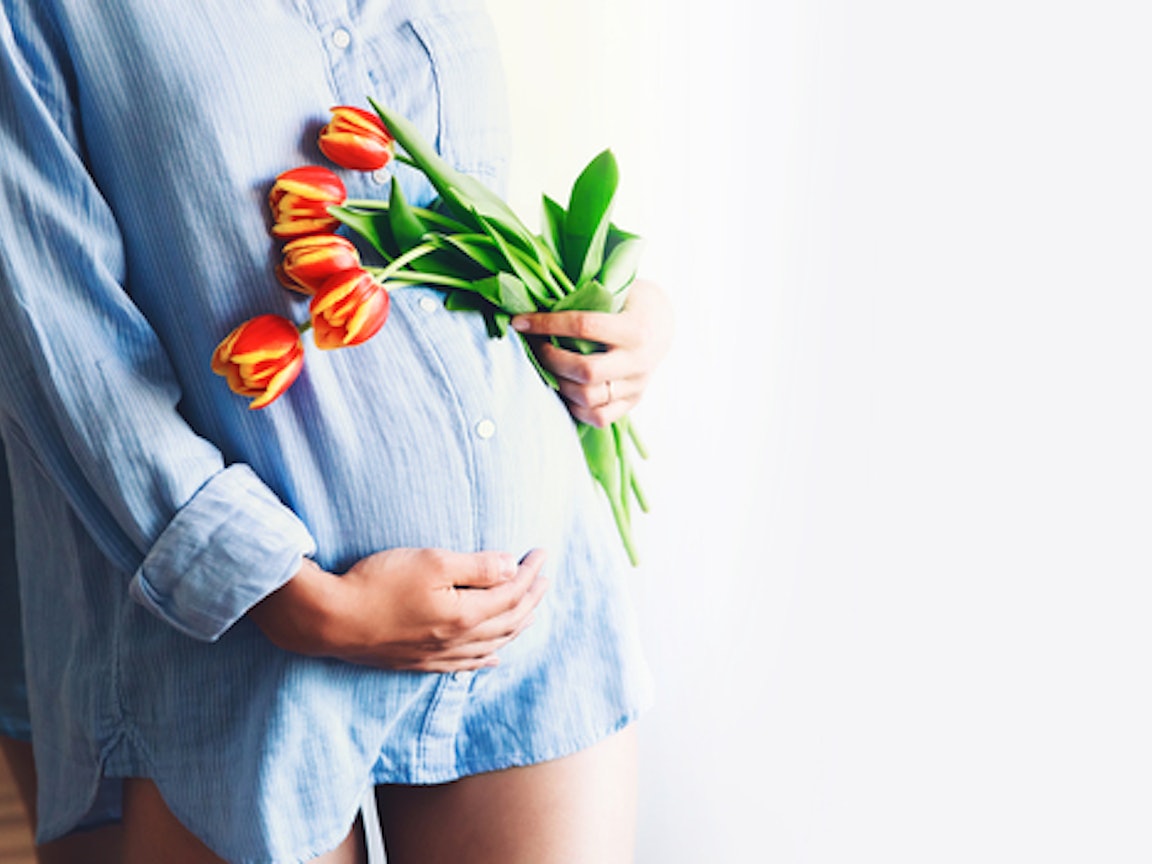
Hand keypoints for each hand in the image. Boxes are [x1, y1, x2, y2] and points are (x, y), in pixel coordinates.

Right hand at [249, 548, 547, 671]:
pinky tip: (494, 657)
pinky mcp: (419, 663)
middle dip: (532, 597)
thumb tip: (513, 567)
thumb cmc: (378, 582)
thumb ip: (477, 566)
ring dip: (517, 626)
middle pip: (509, 621)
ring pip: (493, 645)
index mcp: (465, 615)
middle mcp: (458, 642)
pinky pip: (466, 665)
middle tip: (545, 577)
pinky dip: (487, 658)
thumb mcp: (431, 562)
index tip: (542, 553)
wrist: (330, 619)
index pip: (512, 593)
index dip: (531, 572)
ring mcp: (439, 656)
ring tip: (531, 610)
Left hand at [511, 279, 673, 427]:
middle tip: (535, 347)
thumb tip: (534, 299)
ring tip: (546, 367)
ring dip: (558, 383)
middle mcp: (638, 361)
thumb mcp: (615, 290)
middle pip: (586, 371)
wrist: (661, 324)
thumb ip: (584, 296)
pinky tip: (563, 387)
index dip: (546, 323)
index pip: (584, 326)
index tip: (520, 321)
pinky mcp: (632, 402)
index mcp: (634, 328)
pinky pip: (598, 417)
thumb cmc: (628, 301)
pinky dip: (574, 407)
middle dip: (550, 359)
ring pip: (588, 397)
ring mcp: (636, 385)